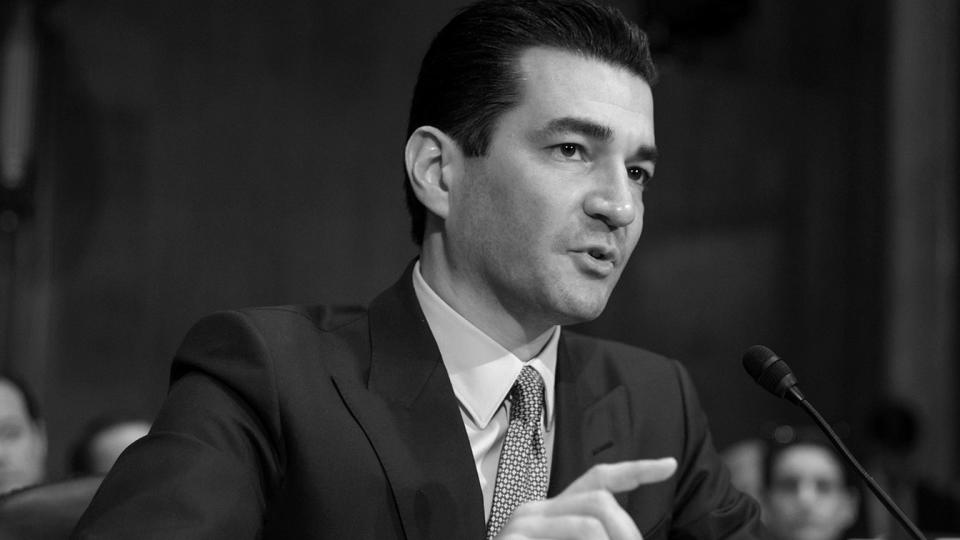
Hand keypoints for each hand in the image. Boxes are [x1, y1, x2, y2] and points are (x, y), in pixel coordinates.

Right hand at [494, 457, 676, 539]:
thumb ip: (592, 535)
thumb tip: (626, 535)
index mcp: (552, 512)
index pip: (597, 479)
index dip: (635, 470)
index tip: (669, 466)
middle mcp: (534, 511)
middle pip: (600, 501)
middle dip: (628, 531)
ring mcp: (521, 527)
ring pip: (590, 524)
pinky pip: (573, 538)